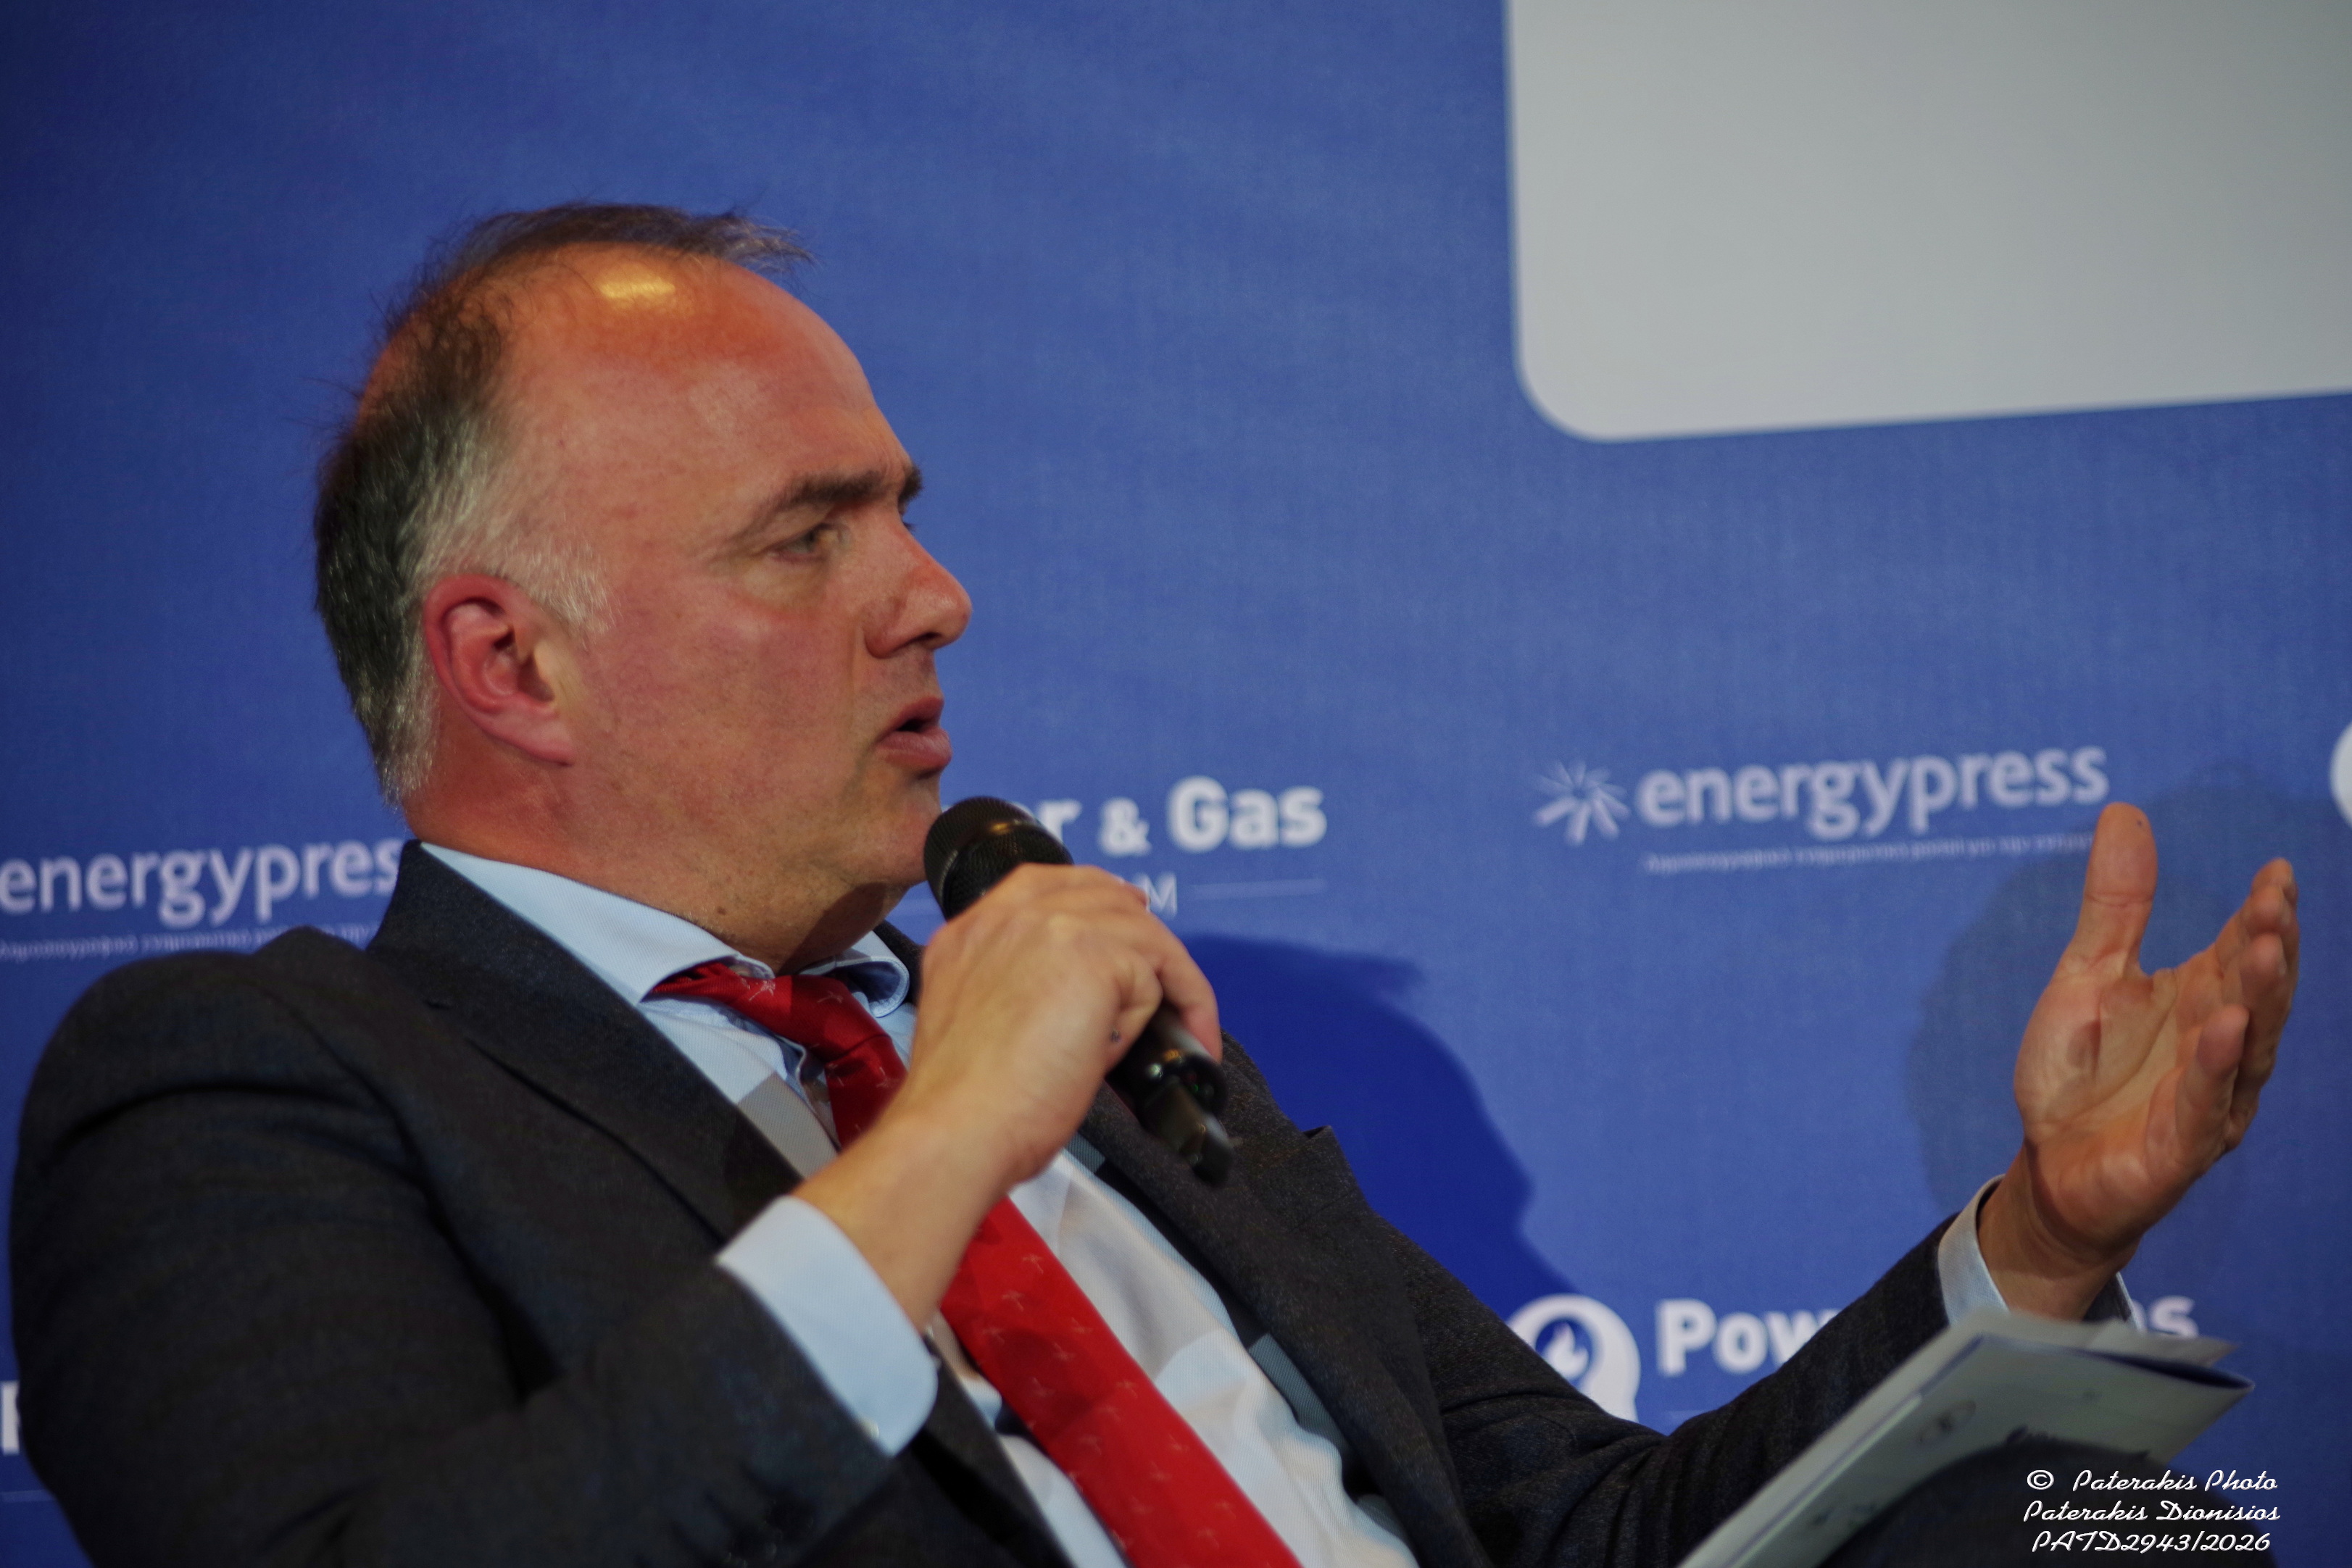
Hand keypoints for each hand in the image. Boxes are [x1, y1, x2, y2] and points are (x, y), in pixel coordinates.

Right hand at [793, 864, 1218, 1323]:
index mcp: (971, 931)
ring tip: (1177, 1033)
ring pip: (1140, 934)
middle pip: (1103, 896)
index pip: (1044, 883)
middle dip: (1144, 938)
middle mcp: (1007, 917)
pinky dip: (1164, 1016)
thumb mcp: (974, 1018)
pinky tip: (1155, 1049)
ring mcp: (1051, 929)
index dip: (1096, 901)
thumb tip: (1074, 994)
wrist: (958, 1128)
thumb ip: (1012, 986)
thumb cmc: (964, 1102)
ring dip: (1165, 985)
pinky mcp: (1093, 958)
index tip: (1124, 922)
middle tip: (1172, 983)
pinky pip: (1156, 976)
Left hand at [1979, 803, 2297, 1317]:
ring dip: (2261, 997)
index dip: (2263, 912)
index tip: (2276, 871)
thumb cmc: (2078, 1073)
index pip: (2244, 949)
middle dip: (2272, 945)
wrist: (2051, 1166)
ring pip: (2247, 1044)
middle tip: (2277, 899)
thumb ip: (2114, 906)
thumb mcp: (2086, 976)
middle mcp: (2218, 1046)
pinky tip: (2224, 1026)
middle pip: (2256, 990)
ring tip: (2270, 948)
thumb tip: (2125, 811)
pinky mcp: (2180, 1145)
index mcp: (2199, 1000)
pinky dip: (2215, 1065)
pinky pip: (2204, 1102)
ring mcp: (2209, 1097)